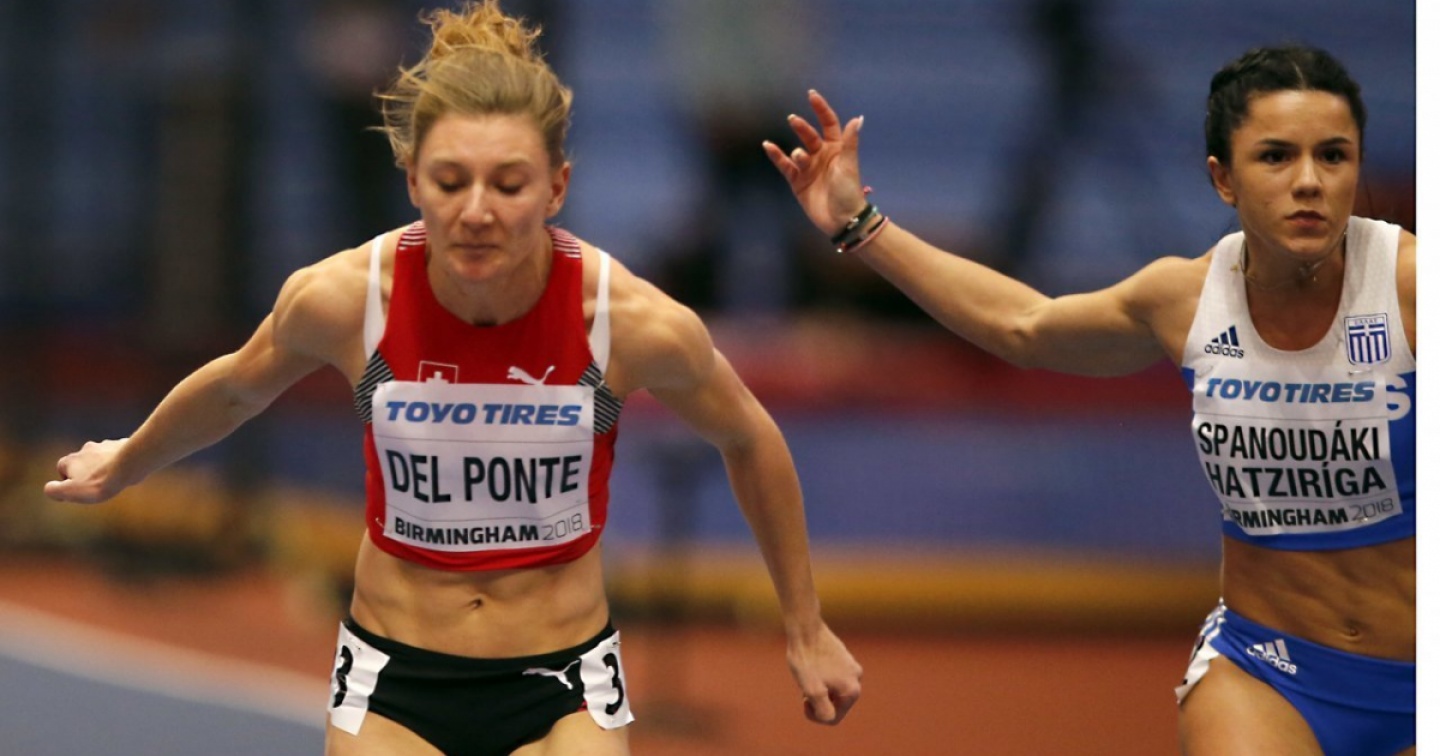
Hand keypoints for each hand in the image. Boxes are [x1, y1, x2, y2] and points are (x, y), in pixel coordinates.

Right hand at [44, 438, 131, 503]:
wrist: (128, 466)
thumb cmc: (99, 482)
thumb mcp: (70, 492)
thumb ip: (54, 490)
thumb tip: (50, 488)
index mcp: (71, 459)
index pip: (62, 468)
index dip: (68, 481)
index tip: (79, 491)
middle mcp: (85, 449)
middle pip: (81, 462)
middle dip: (86, 473)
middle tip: (95, 486)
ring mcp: (104, 445)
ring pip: (100, 457)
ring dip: (103, 466)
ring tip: (111, 478)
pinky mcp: (121, 444)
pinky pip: (118, 453)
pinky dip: (119, 461)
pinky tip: (126, 470)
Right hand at [763, 90, 868, 237]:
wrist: (842, 220)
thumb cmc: (849, 192)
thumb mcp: (849, 165)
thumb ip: (849, 142)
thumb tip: (857, 118)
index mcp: (837, 149)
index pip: (828, 123)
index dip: (821, 109)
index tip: (811, 95)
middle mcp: (821, 156)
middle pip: (810, 135)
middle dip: (802, 127)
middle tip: (793, 120)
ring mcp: (808, 168)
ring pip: (797, 151)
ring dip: (797, 152)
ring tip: (800, 157)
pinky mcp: (797, 181)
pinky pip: (785, 165)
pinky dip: (777, 156)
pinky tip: (768, 146)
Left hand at [787, 621, 862, 724]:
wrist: (805, 628)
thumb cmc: (806, 660)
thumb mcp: (812, 691)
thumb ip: (823, 711)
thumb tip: (830, 718)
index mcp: (852, 690)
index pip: (833, 718)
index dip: (815, 714)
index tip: (803, 700)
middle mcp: (857, 678)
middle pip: (834, 704)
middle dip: (817, 700)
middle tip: (804, 687)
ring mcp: (852, 666)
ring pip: (832, 690)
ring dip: (819, 688)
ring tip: (807, 675)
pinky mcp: (844, 657)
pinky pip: (832, 677)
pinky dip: (821, 677)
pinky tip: (811, 666)